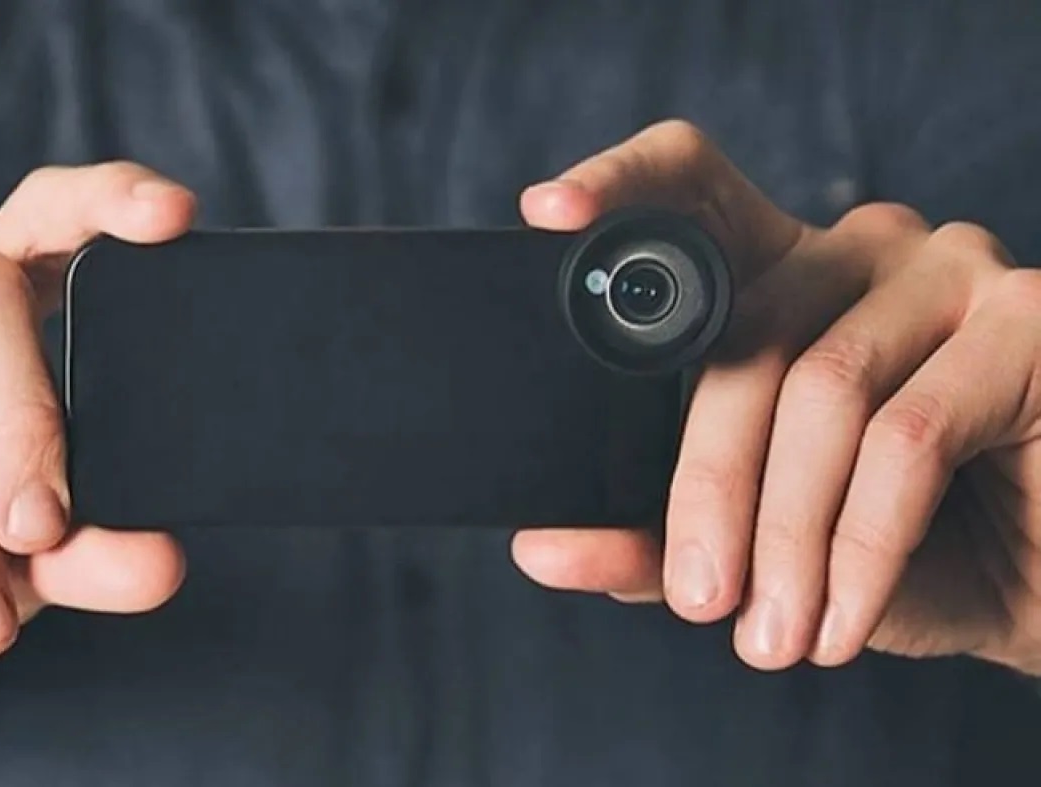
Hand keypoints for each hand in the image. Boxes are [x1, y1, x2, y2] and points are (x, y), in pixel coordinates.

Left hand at [513, 120, 1040, 675]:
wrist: (1038, 592)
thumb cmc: (902, 548)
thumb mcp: (756, 543)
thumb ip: (651, 536)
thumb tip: (543, 550)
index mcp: (780, 278)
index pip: (693, 190)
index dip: (621, 183)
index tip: (548, 214)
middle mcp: (857, 251)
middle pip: (742, 332)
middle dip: (708, 485)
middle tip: (699, 597)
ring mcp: (947, 270)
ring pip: (822, 387)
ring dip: (786, 533)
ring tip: (773, 632)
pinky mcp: (1027, 318)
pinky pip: (909, 433)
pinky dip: (862, 545)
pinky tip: (844, 619)